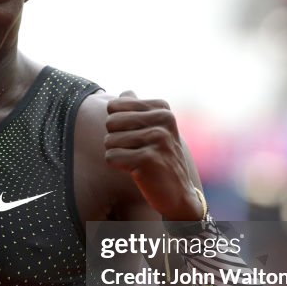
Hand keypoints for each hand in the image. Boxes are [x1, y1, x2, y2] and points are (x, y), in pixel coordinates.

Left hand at [104, 91, 203, 221]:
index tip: (136, 136)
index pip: (114, 106)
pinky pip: (111, 157)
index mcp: (162, 108)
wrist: (178, 193)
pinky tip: (136, 170)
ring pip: (108, 140)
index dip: (117, 124)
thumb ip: (138, 110)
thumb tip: (126, 92)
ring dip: (118, 154)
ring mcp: (158, 138)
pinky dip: (118, 166)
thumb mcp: (154, 131)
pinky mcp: (149, 158)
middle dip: (115, 139)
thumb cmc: (160, 159)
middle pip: (110, 122)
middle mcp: (163, 120)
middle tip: (136, 150)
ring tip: (137, 161)